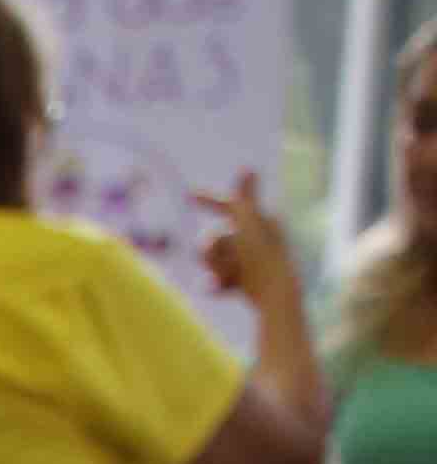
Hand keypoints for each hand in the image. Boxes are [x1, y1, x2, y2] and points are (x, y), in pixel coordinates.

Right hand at [196, 170, 298, 305]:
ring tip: (228, 278)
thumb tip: (248, 167)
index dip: (208, 200)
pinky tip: (221, 289)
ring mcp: (250, 260)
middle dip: (212, 250)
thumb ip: (244, 197)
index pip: (229, 205)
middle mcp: (256, 238)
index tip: (188, 195)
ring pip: (214, 258)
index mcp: (261, 221)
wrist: (275, 296)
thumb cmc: (263, 258)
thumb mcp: (250, 224)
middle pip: (215, 237)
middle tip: (220, 260)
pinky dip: (218, 283)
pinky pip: (219, 276)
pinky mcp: (246, 280)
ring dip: (216, 267)